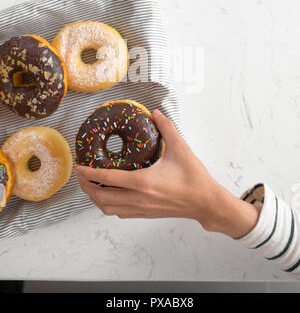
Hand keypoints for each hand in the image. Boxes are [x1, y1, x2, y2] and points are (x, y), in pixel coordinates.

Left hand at [74, 109, 259, 238]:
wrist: (205, 202)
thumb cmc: (194, 178)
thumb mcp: (180, 149)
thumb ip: (167, 128)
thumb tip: (156, 113)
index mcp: (144, 182)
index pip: (108, 178)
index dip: (90, 173)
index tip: (79, 167)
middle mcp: (139, 198)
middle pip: (102, 197)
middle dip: (86, 187)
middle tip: (80, 175)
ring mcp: (141, 209)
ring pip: (108, 208)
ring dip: (95, 198)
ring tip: (90, 185)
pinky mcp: (145, 214)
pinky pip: (119, 212)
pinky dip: (108, 205)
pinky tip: (109, 195)